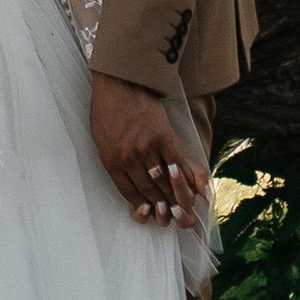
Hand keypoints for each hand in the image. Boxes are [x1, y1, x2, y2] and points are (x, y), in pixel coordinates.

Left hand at [90, 72, 203, 228]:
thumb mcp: (101, 138)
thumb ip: (114, 160)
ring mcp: (146, 147)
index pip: (129, 192)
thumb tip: (129, 179)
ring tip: (186, 210)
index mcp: (110, 160)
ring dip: (177, 199)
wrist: (119, 80)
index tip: (153, 216)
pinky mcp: (163, 136)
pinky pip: (179, 163)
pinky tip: (197, 190)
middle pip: (149, 190)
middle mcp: (128, 158)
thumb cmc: (107, 108)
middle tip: (174, 219)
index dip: (143, 207)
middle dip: (163, 207)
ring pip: (165, 181)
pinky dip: (189, 178)